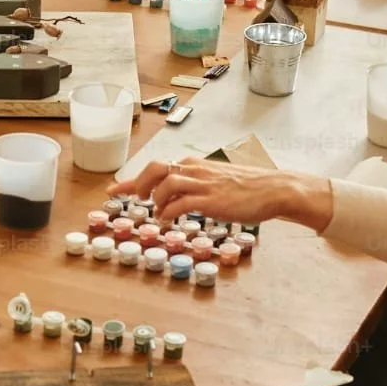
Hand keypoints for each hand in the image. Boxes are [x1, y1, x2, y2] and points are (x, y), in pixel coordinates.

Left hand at [107, 159, 333, 229]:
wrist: (273, 190)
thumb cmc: (248, 187)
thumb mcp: (217, 180)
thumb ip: (196, 185)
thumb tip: (177, 198)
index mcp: (195, 164)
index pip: (157, 167)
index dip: (131, 180)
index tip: (113, 189)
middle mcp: (195, 170)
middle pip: (155, 169)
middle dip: (139, 185)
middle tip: (137, 200)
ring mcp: (203, 184)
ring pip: (165, 185)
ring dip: (156, 201)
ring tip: (159, 214)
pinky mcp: (210, 200)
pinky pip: (180, 204)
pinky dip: (168, 212)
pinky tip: (167, 221)